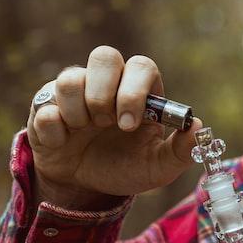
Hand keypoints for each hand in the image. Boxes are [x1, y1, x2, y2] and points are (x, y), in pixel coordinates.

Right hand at [27, 46, 202, 208]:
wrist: (84, 187)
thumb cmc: (124, 167)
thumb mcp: (157, 167)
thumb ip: (181, 151)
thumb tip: (199, 127)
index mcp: (138, 90)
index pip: (141, 66)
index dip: (134, 91)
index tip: (129, 124)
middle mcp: (106, 82)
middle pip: (104, 55)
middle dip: (104, 93)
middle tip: (105, 123)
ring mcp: (74, 91)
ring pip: (69, 78)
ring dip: (78, 112)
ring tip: (84, 132)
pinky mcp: (45, 105)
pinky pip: (44, 107)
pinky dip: (55, 131)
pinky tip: (63, 142)